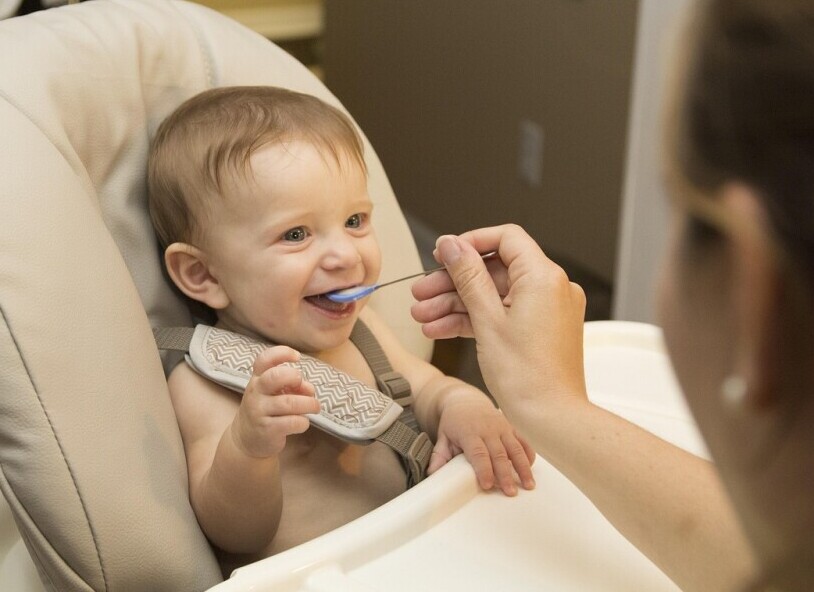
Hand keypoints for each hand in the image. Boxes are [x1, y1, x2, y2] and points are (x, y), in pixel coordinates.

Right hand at [232, 346, 319, 457]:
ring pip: (289, 403)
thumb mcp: (275, 393)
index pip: (264, 360)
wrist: (246, 440)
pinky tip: (302, 423)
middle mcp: (256, 392)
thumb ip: (293, 385)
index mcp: (258, 379)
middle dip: (295, 377)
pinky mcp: (267, 430)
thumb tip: (309, 389)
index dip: (282, 353)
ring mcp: (259, 411)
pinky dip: (303, 422)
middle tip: (303, 385)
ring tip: (315, 407)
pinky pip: (292, 422)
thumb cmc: (267, 409)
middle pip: (275, 377)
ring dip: (309, 404)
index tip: (297, 357)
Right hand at [411, 224, 587, 413]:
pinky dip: (475, 320)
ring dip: (456, 304)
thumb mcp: (487, 320)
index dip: (470, 243)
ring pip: (494, 295)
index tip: (443, 254)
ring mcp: (547, 310)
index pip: (506, 239)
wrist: (551, 419)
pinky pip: (504, 314)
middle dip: (453, 282)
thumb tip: (452, 245)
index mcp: (544, 277)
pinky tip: (442, 329)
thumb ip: (468, 276)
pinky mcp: (541, 330)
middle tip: (422, 293)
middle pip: (494, 270)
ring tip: (423, 317)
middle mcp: (551, 288)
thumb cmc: (527, 377)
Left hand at [429, 391, 535, 495]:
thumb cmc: (453, 422)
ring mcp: (502, 427)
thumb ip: (439, 456)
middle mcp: (488, 429)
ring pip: (515, 448)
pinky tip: (530, 469)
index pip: (478, 453)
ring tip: (528, 485)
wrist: (465, 400)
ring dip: (523, 467)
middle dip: (505, 474)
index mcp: (469, 432)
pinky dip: (528, 455)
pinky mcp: (511, 427)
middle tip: (510, 492)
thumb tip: (432, 475)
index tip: (487, 485)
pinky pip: (523, 441)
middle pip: (499, 453)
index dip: (484, 469)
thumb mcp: (442, 436)